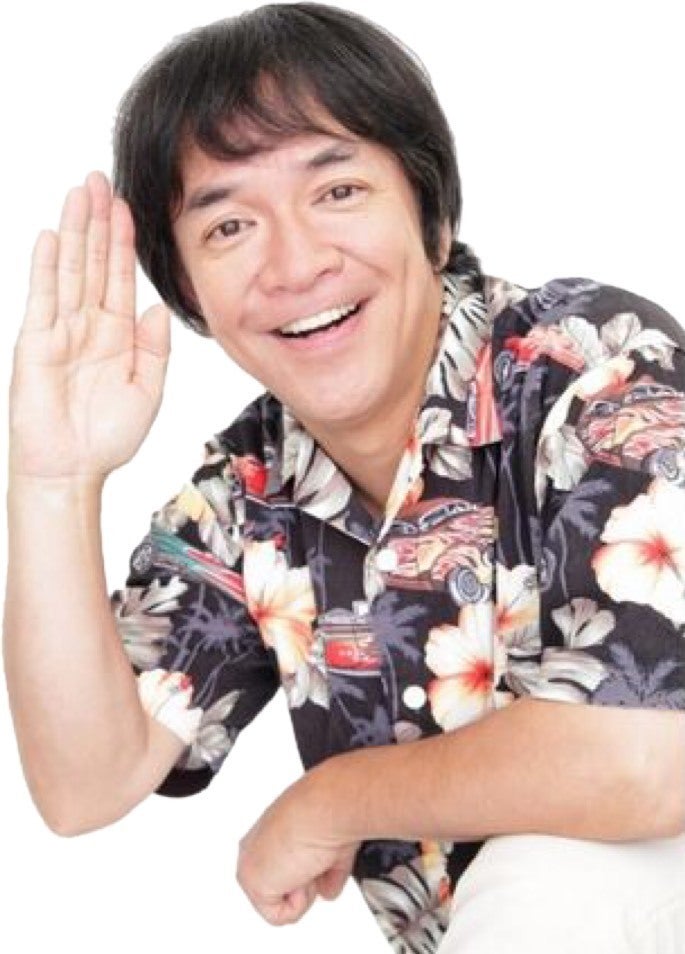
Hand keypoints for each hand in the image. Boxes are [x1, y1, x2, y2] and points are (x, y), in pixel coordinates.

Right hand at [8, 171, 170, 482]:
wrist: (73, 468)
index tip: (127, 206)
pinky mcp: (36, 341)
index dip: (122, 241)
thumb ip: (155, 348)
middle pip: (93, 261)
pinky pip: (44, 297)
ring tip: (79, 192)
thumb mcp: (147, 390)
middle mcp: (88, 324)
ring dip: (75, 230)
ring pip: (70, 269)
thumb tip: (157, 306)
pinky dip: (48, 267)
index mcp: (117, 334)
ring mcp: (60, 329)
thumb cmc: (109, 436)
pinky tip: (54, 237)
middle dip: (98, 221)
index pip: (119, 276)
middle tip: (100, 178)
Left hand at [236, 779, 360, 925]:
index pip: (283, 866)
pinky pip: (281, 915)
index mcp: (268, 833)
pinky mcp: (255, 884)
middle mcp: (254, 847)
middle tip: (316, 858)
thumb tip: (328, 891)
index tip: (319, 855)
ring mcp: (251, 866)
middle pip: (280, 884)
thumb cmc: (327, 811)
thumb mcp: (328, 845)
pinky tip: (304, 871)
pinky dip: (301, 902)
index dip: (308, 869)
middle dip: (305, 881)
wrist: (325, 807)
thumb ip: (322, 872)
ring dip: (306, 890)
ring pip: (281, 901)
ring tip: (312, 860)